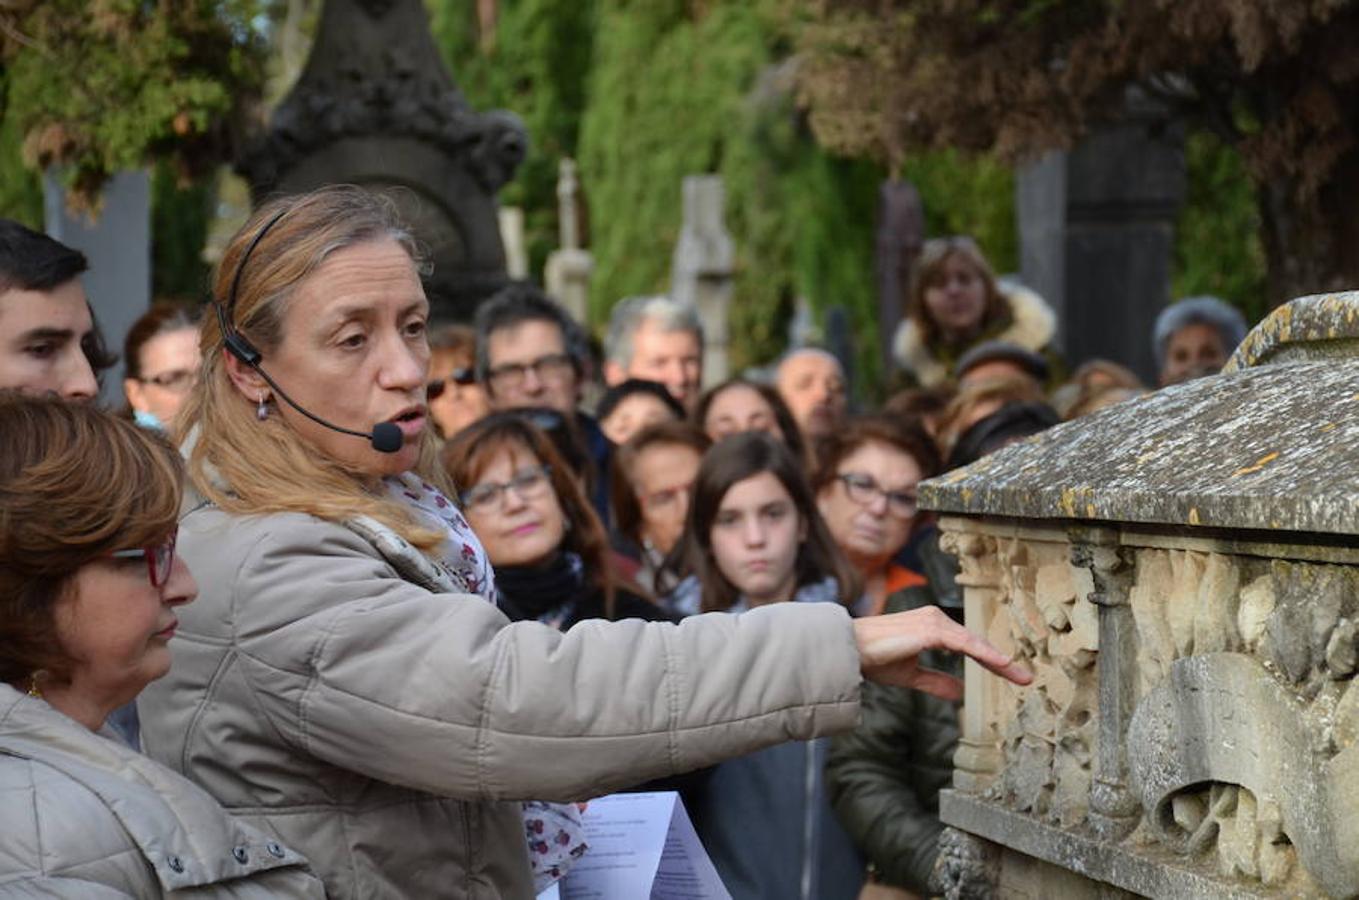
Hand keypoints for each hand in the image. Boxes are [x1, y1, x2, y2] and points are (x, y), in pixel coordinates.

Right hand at [853, 605, 1031, 700]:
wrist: (850, 652)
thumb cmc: (874, 660)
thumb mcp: (910, 675)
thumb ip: (936, 681)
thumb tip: (960, 692)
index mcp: (931, 627)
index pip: (968, 646)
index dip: (989, 662)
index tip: (1012, 676)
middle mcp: (935, 619)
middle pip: (975, 643)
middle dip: (1000, 662)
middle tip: (1025, 679)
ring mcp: (933, 622)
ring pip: (973, 643)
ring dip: (997, 660)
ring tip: (1018, 676)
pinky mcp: (930, 629)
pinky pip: (963, 644)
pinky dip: (984, 654)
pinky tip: (1001, 664)